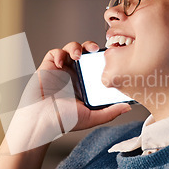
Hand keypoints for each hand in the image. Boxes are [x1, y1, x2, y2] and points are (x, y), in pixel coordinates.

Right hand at [0, 41, 130, 168]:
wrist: (41, 122)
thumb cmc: (62, 121)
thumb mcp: (91, 117)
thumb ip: (109, 112)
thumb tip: (127, 107)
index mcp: (84, 83)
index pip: (96, 64)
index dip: (102, 58)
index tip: (109, 56)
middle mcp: (73, 74)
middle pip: (85, 52)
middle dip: (90, 46)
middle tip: (95, 49)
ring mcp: (60, 70)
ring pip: (70, 49)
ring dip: (75, 47)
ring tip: (78, 55)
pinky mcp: (47, 67)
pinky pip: (54, 53)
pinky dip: (58, 53)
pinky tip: (60, 63)